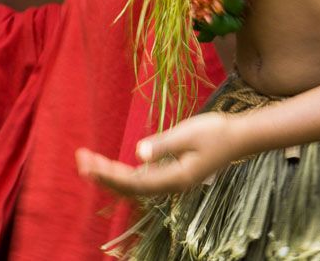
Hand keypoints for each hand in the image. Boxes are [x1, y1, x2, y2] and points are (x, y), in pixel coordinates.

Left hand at [76, 111, 242, 195]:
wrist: (239, 136)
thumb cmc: (215, 132)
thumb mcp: (188, 134)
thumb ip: (163, 145)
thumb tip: (139, 153)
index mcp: (175, 178)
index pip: (134, 183)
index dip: (109, 177)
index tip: (88, 167)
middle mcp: (171, 184)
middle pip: (130, 186)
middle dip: (103, 175)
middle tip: (79, 160)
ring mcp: (172, 179)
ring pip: (134, 183)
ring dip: (110, 173)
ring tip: (87, 161)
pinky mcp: (172, 172)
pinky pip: (142, 178)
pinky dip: (123, 171)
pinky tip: (108, 166)